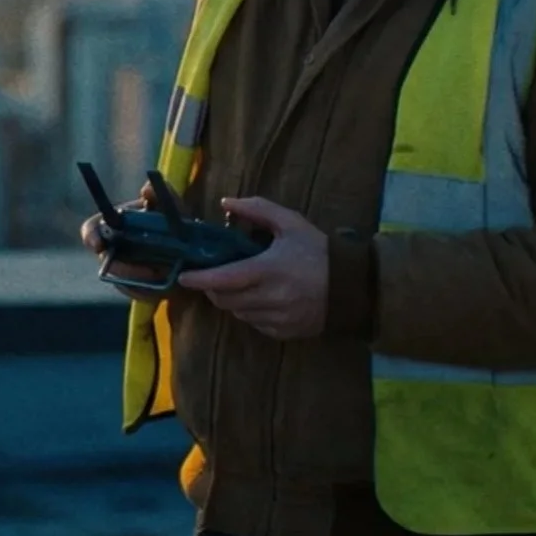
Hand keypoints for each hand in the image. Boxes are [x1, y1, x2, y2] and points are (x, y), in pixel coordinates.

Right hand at [79, 181, 165, 302]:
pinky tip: (165, 282)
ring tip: (165, 272)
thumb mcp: (174, 209)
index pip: (92, 229)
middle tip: (150, 269)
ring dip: (142, 278)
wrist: (193, 255)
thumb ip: (163, 194)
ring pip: (121, 279)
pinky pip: (135, 292)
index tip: (98, 244)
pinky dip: (149, 289)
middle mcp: (114, 248)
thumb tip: (146, 189)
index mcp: (117, 225)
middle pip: (105, 260)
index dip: (90, 236)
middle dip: (124, 268)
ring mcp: (122, 270)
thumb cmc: (177, 226)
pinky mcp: (133, 289)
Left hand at [175, 196, 330, 339]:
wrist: (352, 286)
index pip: (223, 279)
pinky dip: (250, 312)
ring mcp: (277, 319)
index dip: (199, 279)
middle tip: (214, 275)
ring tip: (242, 284)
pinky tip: (261, 298)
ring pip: (238, 313)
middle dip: (213, 288)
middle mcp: (270, 298)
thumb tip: (225, 202)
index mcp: (268, 270)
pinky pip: (255, 324)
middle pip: (224, 300)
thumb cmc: (319, 251)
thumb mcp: (290, 223)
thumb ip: (257, 209)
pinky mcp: (284, 333)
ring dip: (232, 300)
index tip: (183, 276)